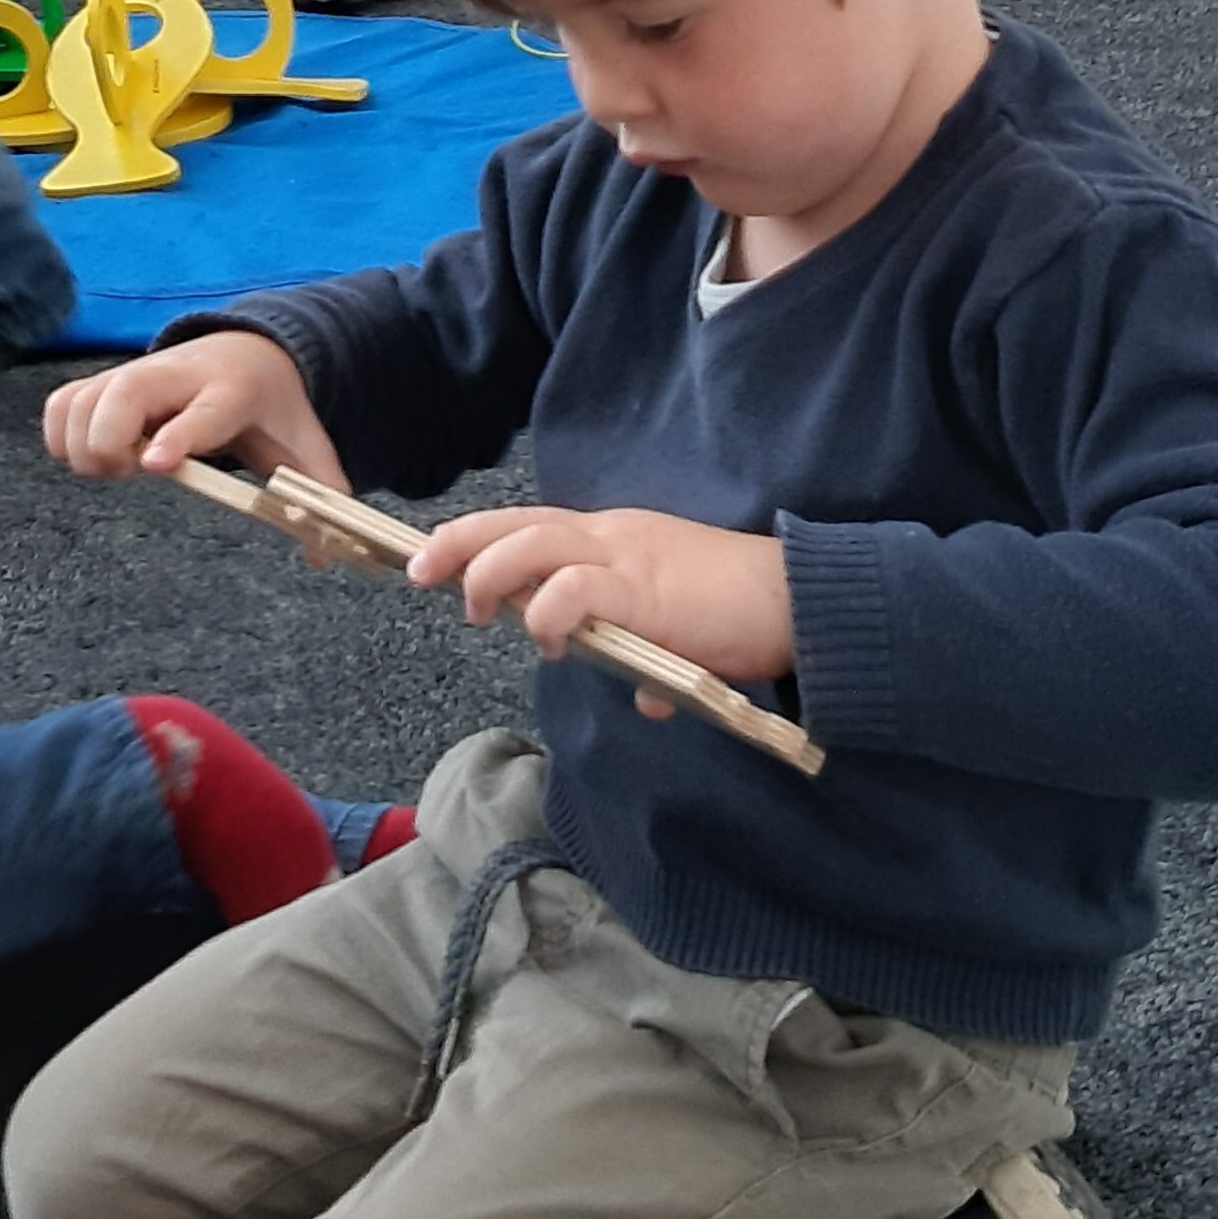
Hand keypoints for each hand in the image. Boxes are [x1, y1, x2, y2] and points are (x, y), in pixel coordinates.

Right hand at [41, 330, 341, 488]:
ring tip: (115, 468)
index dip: (177, 437)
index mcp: (233, 391)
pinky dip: (62, 435)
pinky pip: (62, 403)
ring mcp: (135, 372)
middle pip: (124, 393)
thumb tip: (321, 558)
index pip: (203, 411)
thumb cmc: (273, 408)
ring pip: (83, 398)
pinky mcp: (105, 380)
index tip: (155, 466)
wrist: (251, 349)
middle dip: (109, 442)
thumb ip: (318, 495)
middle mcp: (177, 375)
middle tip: (127, 474)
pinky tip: (94, 456)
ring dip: (83, 443)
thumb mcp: (306, 447)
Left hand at [410, 504, 797, 720]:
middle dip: (460, 544)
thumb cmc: (739, 611)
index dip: (477, 536)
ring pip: (534, 545)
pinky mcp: (644, 591)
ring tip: (475, 608)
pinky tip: (547, 638)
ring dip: (490, 572)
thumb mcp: (679, 626)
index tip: (435, 559)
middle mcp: (609, 535)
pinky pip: (577, 590)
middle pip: (516, 523)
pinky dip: (549, 610)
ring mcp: (625, 559)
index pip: (530, 523)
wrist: (797, 599)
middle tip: (421, 572)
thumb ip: (652, 654)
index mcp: (611, 537)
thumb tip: (646, 695)